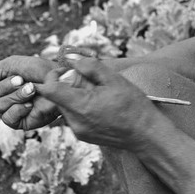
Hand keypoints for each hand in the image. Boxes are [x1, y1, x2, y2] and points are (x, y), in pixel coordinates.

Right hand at [0, 55, 60, 129]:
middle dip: (5, 86)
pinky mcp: (22, 122)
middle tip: (21, 80)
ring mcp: (13, 111)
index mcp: (2, 84)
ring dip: (16, 95)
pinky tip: (31, 104)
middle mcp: (6, 98)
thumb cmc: (41, 71)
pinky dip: (19, 109)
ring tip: (32, 90)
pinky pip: (8, 118)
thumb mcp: (14, 64)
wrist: (60, 82)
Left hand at [35, 58, 160, 149]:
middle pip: (55, 97)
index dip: (54, 76)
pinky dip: (80, 107)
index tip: (70, 71)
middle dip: (67, 84)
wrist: (145, 135)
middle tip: (89, 81)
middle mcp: (75, 122)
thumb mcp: (114, 79)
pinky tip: (99, 105)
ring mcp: (77, 131)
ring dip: (74, 96)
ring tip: (97, 94)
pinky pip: (72, 116)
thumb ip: (90, 66)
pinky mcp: (82, 135)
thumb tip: (71, 58)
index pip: (49, 89)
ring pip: (64, 106)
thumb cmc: (133, 106)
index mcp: (81, 106)